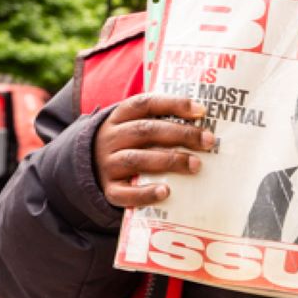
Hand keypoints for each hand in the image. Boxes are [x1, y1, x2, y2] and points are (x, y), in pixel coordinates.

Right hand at [94, 94, 216, 208]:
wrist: (90, 166)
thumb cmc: (127, 143)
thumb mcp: (134, 125)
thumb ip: (160, 122)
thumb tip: (202, 123)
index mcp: (120, 116)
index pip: (146, 103)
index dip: (174, 104)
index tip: (201, 111)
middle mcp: (111, 138)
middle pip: (145, 131)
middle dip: (180, 134)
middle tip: (208, 141)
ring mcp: (108, 164)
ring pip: (137, 159)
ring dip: (169, 161)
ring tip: (196, 165)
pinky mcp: (109, 189)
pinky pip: (125, 193)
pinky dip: (145, 193)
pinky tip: (166, 192)